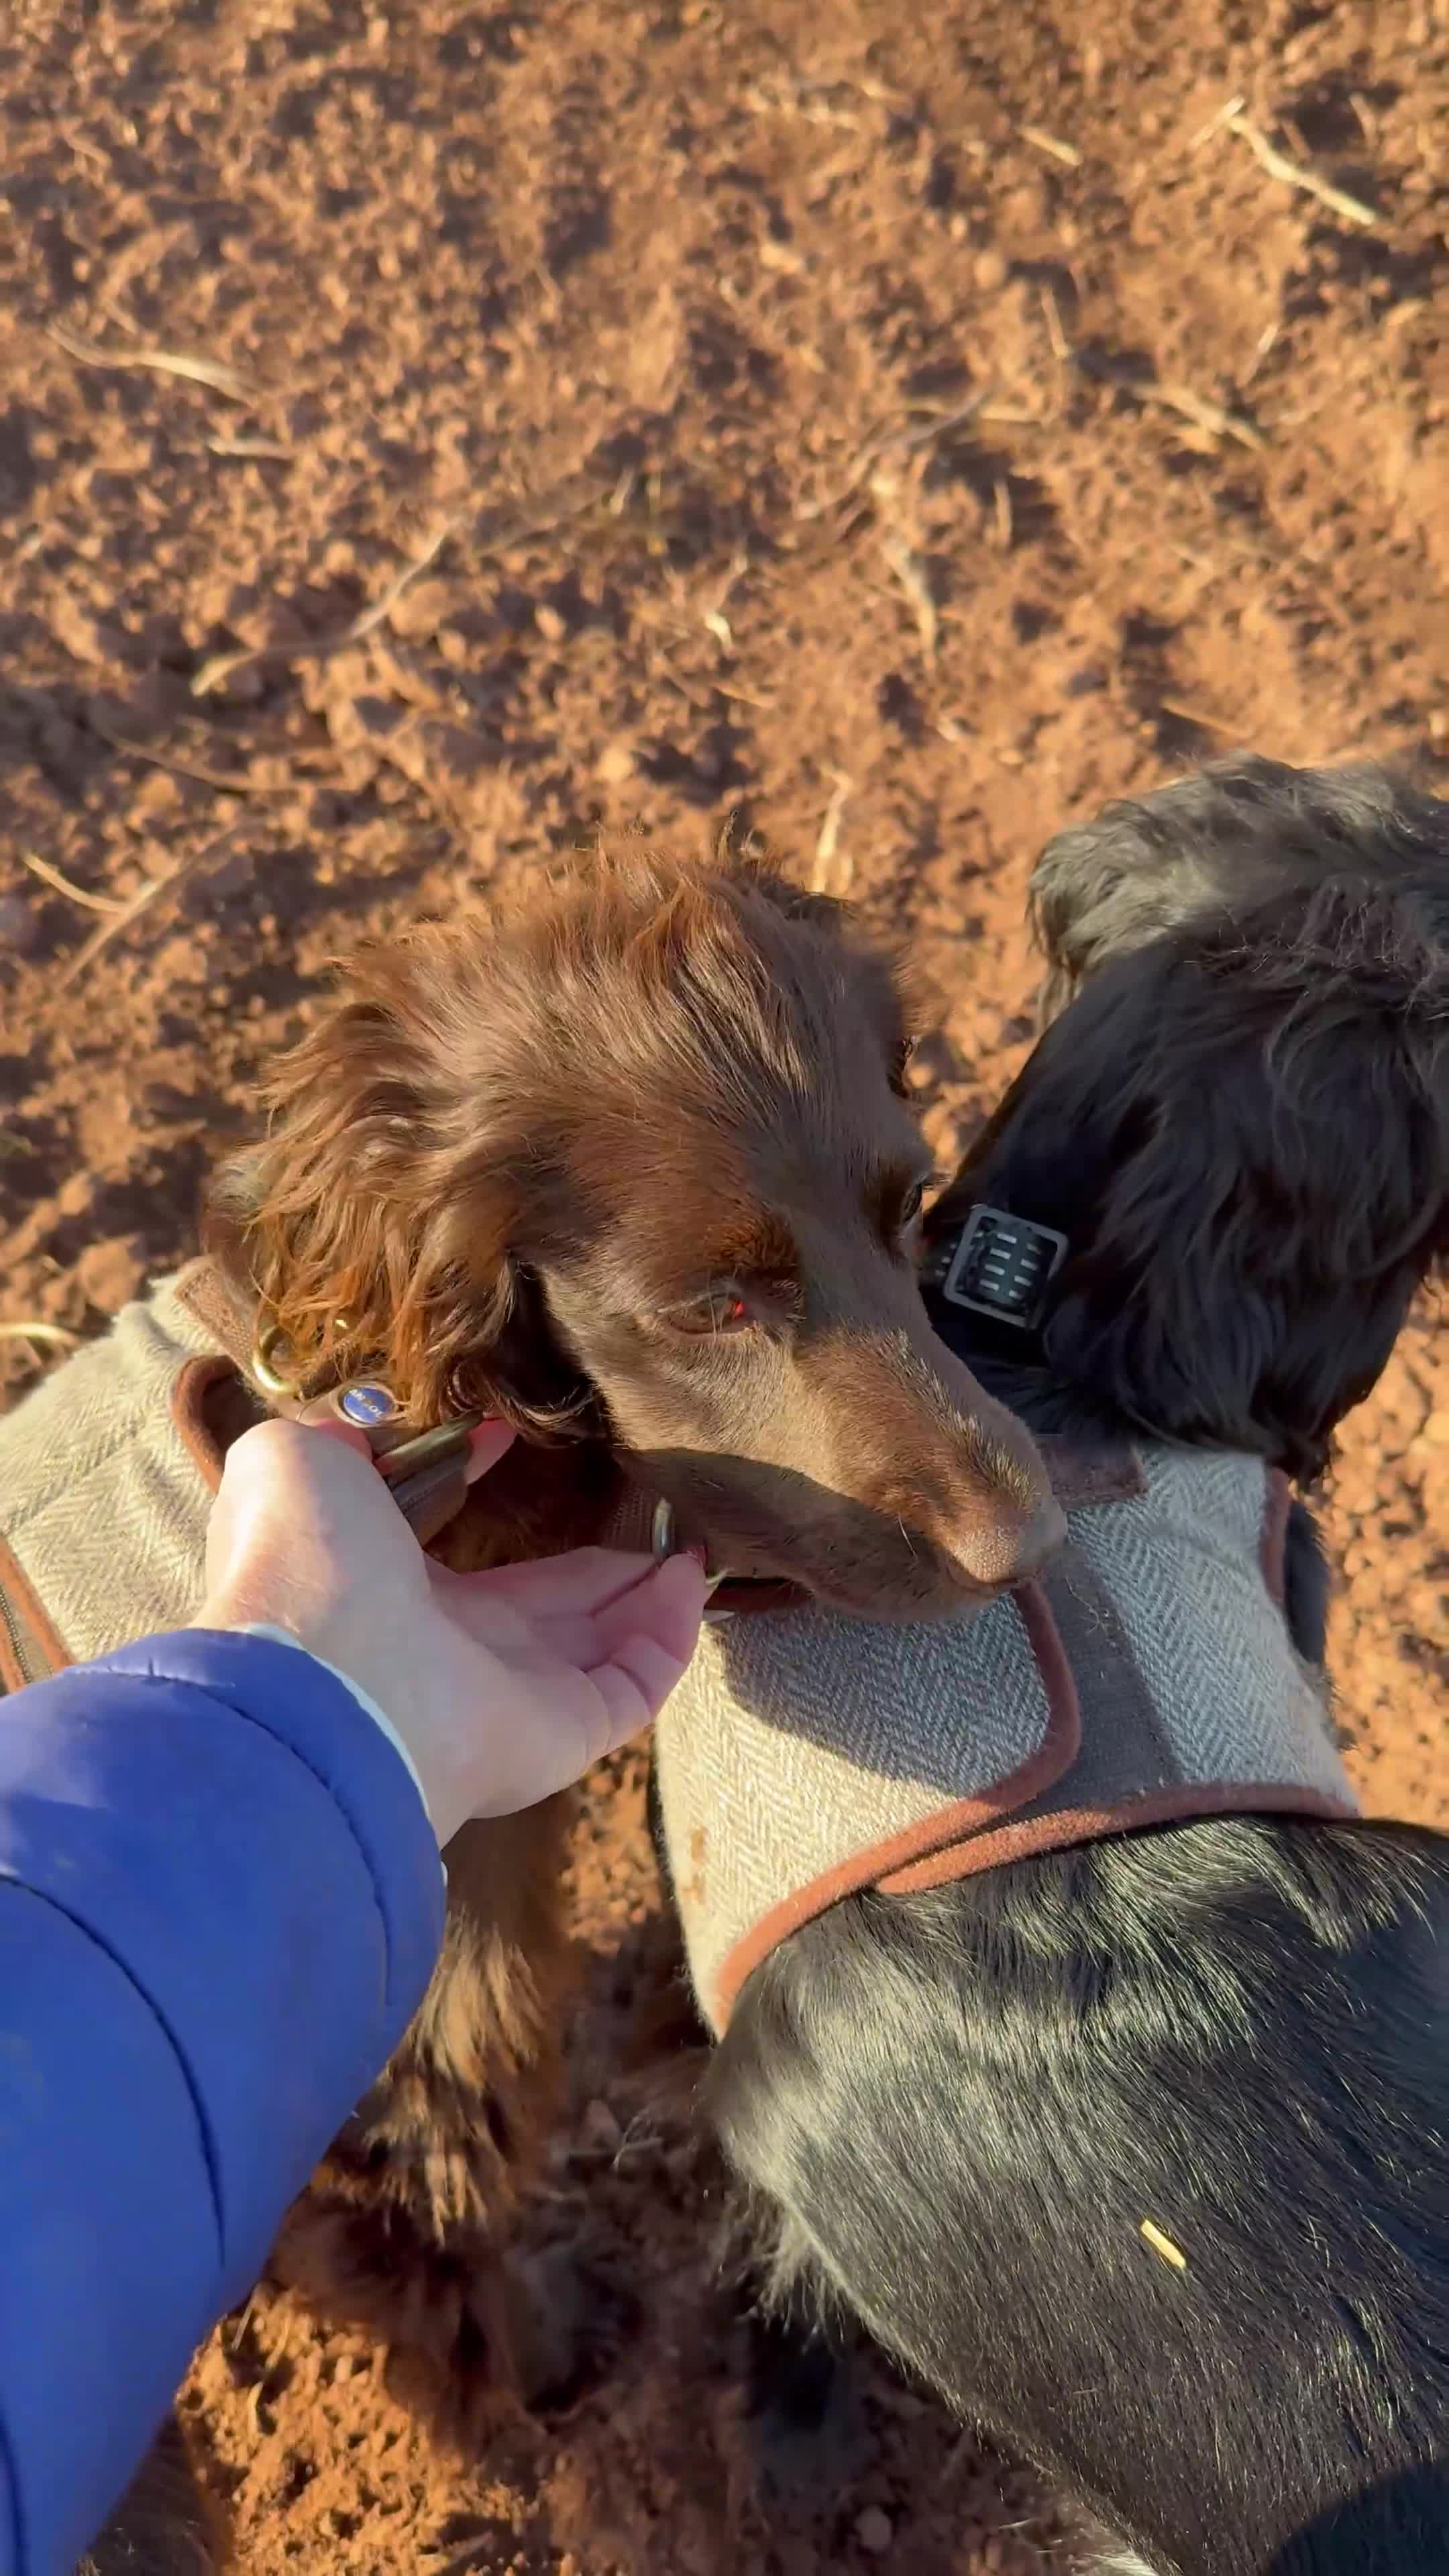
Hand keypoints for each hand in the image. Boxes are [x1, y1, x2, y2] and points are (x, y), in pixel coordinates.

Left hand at [198, 1417, 706, 1844]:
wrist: (322, 1674)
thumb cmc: (307, 1563)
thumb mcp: (297, 1464)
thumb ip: (333, 1439)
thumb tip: (368, 1429)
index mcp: (390, 1598)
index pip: (453, 1561)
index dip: (482, 1499)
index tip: (506, 1442)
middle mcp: (454, 1657)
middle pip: (547, 1610)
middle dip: (597, 1570)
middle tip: (646, 1525)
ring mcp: (514, 1703)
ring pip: (600, 1649)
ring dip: (646, 1598)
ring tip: (688, 1550)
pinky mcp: (565, 1734)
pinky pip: (634, 1686)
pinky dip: (669, 1639)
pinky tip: (690, 1583)